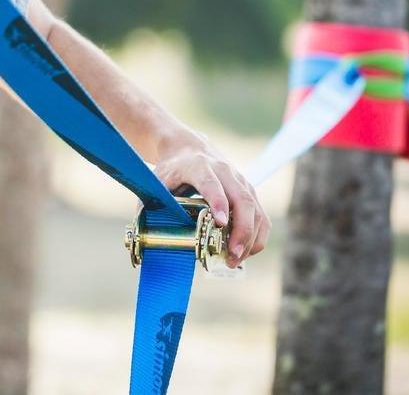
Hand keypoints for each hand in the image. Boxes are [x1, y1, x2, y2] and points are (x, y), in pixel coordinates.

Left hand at [153, 128, 270, 268]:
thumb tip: (146, 238)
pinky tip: (246, 252)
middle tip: (232, 255)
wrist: (189, 148)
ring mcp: (241, 181)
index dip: (218, 201)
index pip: (211, 183)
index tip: (220, 222)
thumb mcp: (158, 181)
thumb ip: (152, 206)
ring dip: (251, 238)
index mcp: (199, 166)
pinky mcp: (249, 191)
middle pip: (242, 199)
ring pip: (256, 210)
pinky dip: (258, 236)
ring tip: (235, 259)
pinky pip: (262, 215)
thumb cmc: (173, 169)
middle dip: (241, 230)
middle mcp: (225, 172)